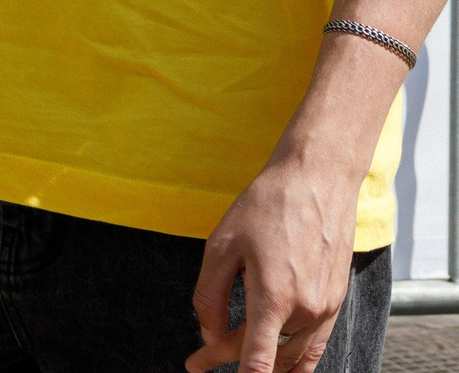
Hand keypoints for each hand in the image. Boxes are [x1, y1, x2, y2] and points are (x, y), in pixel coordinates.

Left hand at [186, 153, 362, 372]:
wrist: (317, 181)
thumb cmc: (266, 207)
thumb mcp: (221, 246)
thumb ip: (209, 296)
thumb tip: (208, 335)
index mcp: (275, 297)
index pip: (256, 358)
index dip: (229, 368)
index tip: (201, 370)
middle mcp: (307, 310)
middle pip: (266, 354)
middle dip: (228, 358)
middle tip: (198, 359)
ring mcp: (327, 308)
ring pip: (292, 355)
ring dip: (263, 362)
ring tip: (230, 358)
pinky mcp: (337, 301)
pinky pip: (316, 345)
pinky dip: (296, 360)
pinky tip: (279, 363)